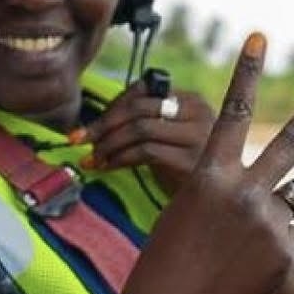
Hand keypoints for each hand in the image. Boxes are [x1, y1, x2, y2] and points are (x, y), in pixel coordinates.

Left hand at [77, 84, 214, 193]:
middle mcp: (199, 112)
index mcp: (191, 100)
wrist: (213, 204)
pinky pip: (145, 151)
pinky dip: (119, 158)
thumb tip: (95, 125)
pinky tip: (107, 167)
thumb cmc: (183, 170)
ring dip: (108, 143)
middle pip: (139, 107)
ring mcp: (198, 136)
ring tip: (93, 158)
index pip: (143, 89)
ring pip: (140, 128)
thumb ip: (143, 122)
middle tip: (79, 140)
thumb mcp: (168, 139)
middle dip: (103, 124)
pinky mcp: (191, 161)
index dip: (111, 106)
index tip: (89, 127)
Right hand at [88, 36, 293, 293]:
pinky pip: (282, 240)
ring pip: (284, 203)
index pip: (232, 112)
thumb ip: (240, 195)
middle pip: (293, 139)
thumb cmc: (165, 264)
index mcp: (208, 175)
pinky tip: (238, 275)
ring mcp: (269, 222)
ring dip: (264, 220)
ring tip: (231, 252)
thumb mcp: (188, 214)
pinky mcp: (284, 252)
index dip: (246, 72)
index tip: (260, 37)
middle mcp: (244, 191)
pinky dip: (263, 255)